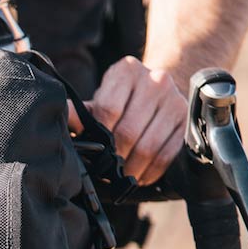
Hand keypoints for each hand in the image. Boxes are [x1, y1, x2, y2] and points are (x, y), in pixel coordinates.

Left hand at [67, 56, 186, 185]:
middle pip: (128, 131)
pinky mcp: (187, 120)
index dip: (100, 135)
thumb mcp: (99, 100)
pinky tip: (140, 177)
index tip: (94, 151)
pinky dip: (151, 171)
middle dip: (114, 157)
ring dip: (132, 169)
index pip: (109, 109)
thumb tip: (60, 117)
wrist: (156, 93)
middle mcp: (155, 80)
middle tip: (106, 172)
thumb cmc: (119, 101)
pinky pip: (167, 154)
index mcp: (127, 71)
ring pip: (148, 146)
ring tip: (121, 178)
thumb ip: (80, 111)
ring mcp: (175, 100)